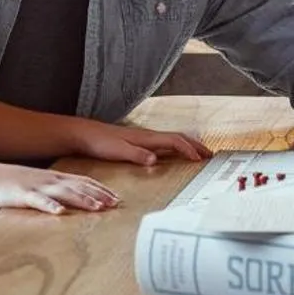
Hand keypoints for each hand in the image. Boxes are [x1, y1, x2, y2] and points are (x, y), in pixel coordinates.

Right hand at [0, 163, 119, 214]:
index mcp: (53, 177)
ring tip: (98, 208)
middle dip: (99, 194)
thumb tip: (68, 203)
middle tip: (116, 204)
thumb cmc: (9, 184)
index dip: (101, 189)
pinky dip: (50, 206)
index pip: (83, 181)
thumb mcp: (36, 185)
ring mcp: (35, 186)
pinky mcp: (21, 195)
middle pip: (78, 186)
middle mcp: (48, 180)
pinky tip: (60, 213)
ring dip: (82, 199)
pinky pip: (37, 201)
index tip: (117, 198)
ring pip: (63, 193)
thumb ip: (53, 192)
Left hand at [67, 119, 210, 166]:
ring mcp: (144, 138)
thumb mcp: (118, 151)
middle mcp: (148, 136)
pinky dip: (176, 148)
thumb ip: (137, 155)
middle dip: (196, 146)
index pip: (175, 141)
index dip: (189, 150)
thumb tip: (155, 160)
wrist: (83, 134)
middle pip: (179, 138)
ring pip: (173, 140)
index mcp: (147, 137)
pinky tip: (175, 154)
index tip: (200, 159)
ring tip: (199, 154)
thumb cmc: (99, 142)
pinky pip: (164, 143)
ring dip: (188, 146)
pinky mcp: (139, 141)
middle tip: (211, 155)